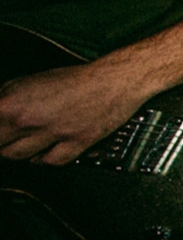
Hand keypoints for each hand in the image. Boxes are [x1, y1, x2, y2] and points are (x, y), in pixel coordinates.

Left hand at [0, 62, 150, 164]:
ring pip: (19, 157)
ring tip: (24, 143)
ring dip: (19, 151)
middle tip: (8, 137)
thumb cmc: (75, 78)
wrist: (113, 80)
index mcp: (11, 103)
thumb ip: (6, 97)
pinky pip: (49, 162)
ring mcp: (51, 133)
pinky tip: (43, 153)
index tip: (1, 130)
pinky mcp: (74, 144)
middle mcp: (29, 119)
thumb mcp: (28, 80)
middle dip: (2, 141)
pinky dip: (43, 159)